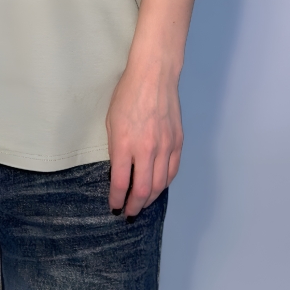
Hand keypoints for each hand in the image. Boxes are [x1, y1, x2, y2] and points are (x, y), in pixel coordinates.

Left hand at [105, 56, 183, 216]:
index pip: (121, 184)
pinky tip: (157, 187)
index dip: (117, 200)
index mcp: (125, 144)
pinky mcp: (178, 143)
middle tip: (129, 213)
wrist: (154, 75)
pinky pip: (172, 171)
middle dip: (134, 206)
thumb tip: (119, 172)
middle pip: (143, 190)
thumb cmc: (127, 94)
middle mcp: (147, 150)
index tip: (114, 207)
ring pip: (160, 185)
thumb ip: (116, 149)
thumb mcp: (111, 121)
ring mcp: (165, 147)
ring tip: (142, 204)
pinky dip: (164, 184)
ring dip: (150, 199)